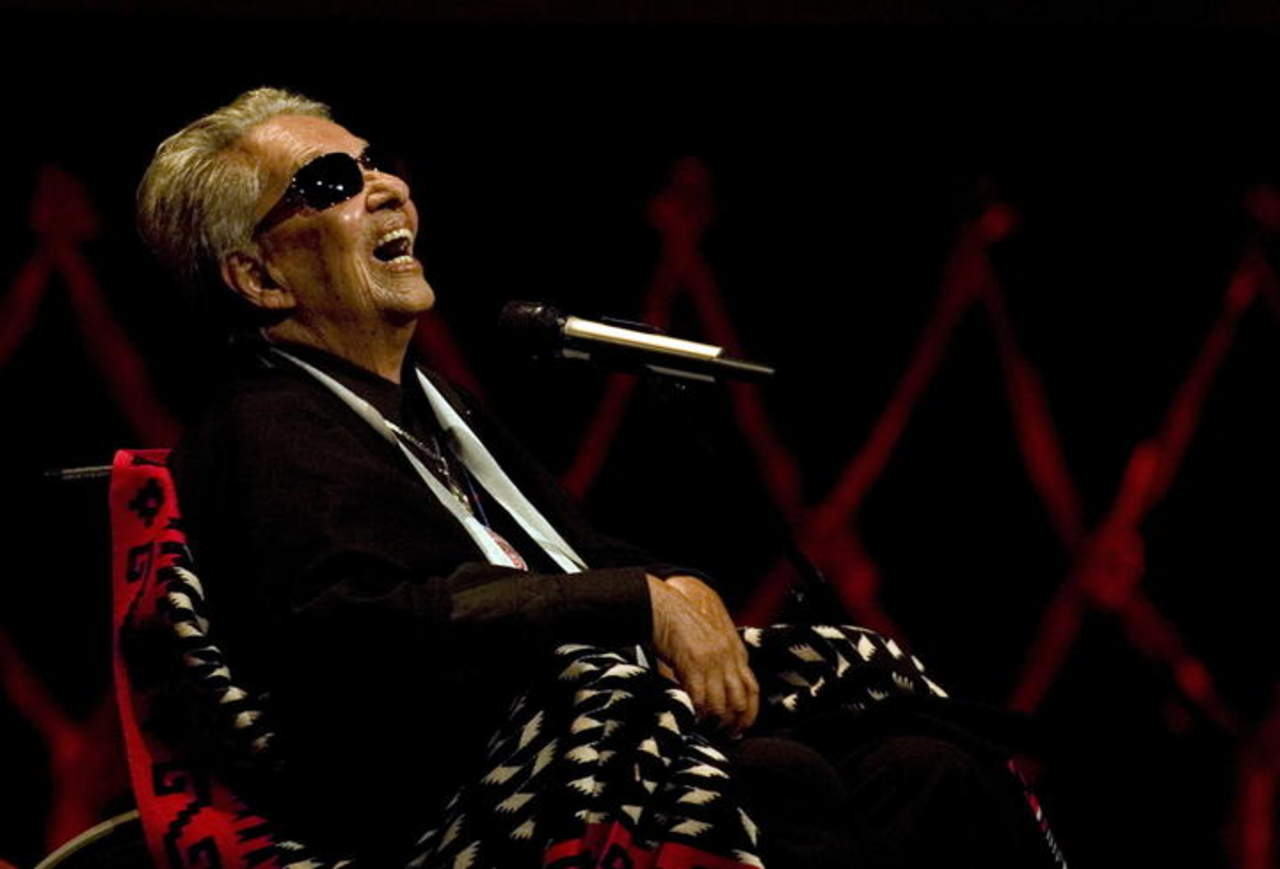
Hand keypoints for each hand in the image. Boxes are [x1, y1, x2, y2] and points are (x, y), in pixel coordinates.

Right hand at [646, 574, 758, 736]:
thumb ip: (715, 662)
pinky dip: (697, 713)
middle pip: (740, 699)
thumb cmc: (681, 622)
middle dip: (734, 721)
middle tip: (725, 734)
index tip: (742, 726)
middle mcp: (728, 657)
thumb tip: (711, 691)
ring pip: (721, 703)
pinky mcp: (693, 664)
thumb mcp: (708, 640)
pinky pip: (700, 697)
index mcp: (735, 651)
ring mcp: (712, 661)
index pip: (752, 688)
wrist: (663, 606)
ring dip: (715, 721)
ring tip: (706, 729)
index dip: (749, 711)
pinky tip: (691, 719)